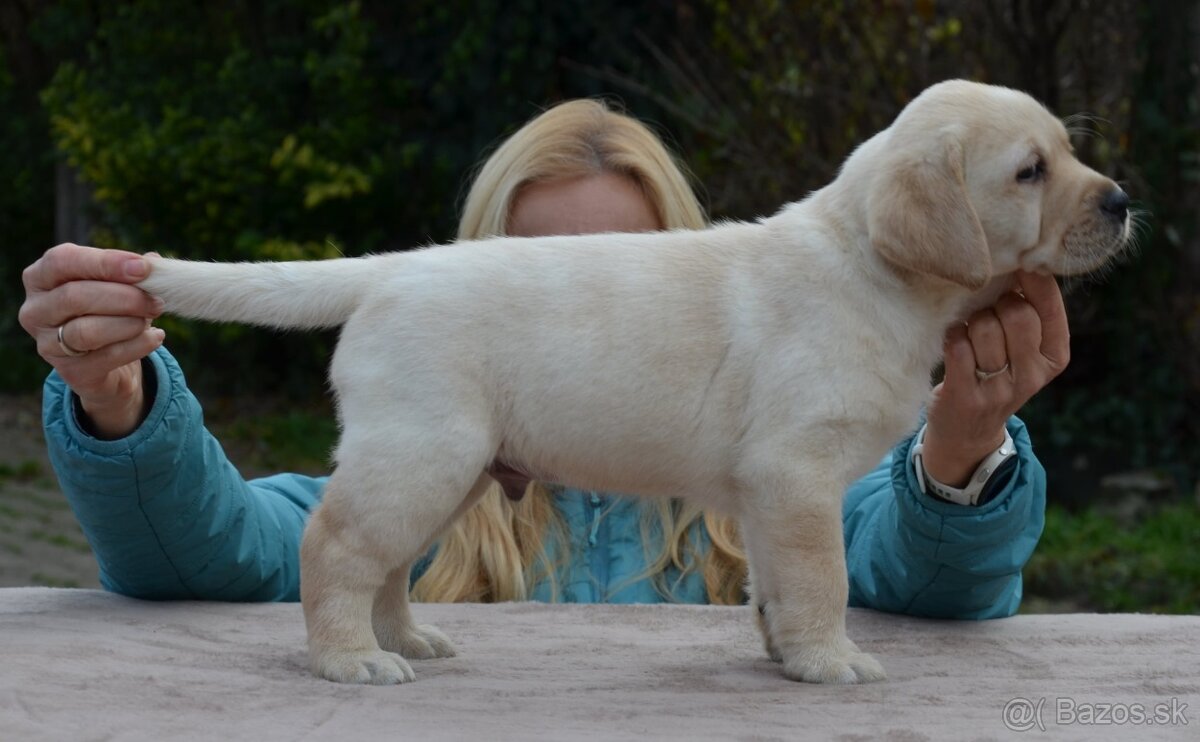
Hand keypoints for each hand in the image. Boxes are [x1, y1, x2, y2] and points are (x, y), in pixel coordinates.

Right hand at [19, 244, 165, 438]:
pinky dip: (138, 345)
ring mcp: (47, 344)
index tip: (142, 268)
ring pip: (87, 331)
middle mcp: (35, 310)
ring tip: (152, 318)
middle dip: (124, 297)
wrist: (112, 362)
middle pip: (74, 296)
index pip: (62, 261)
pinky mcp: (71, 372)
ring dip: (130, 323)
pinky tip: (155, 337)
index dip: (105, 262)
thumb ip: (132, 271)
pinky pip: (106, 357)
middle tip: (156, 300)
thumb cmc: (111, 311)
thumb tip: (153, 262)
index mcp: (41, 277)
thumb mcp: (118, 285)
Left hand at [921, 271, 1069, 485]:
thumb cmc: (995, 371)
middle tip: (985, 309)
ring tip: (969, 330)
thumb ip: (1029, 309)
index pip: (1048, 305)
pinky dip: (952, 337)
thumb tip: (1021, 256)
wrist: (967, 432)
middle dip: (995, 303)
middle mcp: (1033, 374)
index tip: (1013, 263)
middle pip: (1017, 313)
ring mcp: (1000, 388)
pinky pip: (958, 347)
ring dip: (970, 322)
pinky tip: (953, 342)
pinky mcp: (966, 396)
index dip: (1029, 279)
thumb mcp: (1025, 348)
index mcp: (1055, 356)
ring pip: (984, 328)